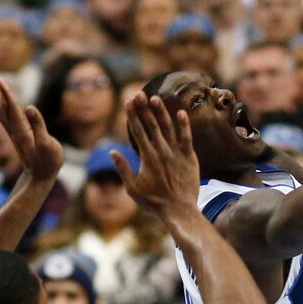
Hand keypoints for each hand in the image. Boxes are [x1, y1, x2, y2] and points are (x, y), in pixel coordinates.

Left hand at [0, 74, 62, 181]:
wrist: (40, 177)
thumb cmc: (47, 161)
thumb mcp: (47, 144)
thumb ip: (38, 126)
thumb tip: (29, 107)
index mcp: (21, 131)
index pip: (11, 108)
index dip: (5, 93)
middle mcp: (14, 130)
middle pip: (0, 108)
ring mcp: (15, 132)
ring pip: (2, 111)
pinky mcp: (19, 134)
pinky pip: (7, 115)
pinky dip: (4, 103)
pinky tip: (6, 97)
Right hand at [111, 93, 199, 219]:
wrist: (179, 210)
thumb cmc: (154, 202)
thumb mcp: (133, 189)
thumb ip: (123, 168)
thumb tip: (113, 151)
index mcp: (147, 157)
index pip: (137, 131)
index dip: (132, 115)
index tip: (128, 102)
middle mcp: (161, 151)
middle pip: (151, 125)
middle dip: (143, 108)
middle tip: (138, 94)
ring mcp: (176, 153)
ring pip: (168, 128)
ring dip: (161, 112)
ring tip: (155, 98)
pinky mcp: (189, 157)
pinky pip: (186, 137)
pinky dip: (184, 125)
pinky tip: (181, 112)